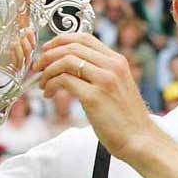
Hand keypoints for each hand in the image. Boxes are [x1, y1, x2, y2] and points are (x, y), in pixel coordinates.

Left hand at [35, 32, 158, 164]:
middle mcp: (112, 66)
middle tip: (38, 67)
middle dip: (48, 55)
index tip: (48, 50)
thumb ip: (101, 73)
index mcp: (118, 61)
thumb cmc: (126, 119)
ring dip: (48, 71)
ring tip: (43, 84)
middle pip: (72, 47)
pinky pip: (64, 81)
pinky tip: (49, 94)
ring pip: (65, 61)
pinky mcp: (94, 97)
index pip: (84, 38)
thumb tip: (72, 68)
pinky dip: (51, 85)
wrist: (140, 139)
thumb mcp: (118, 87)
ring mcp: (104, 80)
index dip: (61, 41)